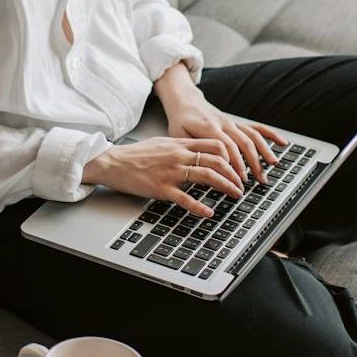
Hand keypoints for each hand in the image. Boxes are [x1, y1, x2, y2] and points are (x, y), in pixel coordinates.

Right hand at [82, 137, 245, 218]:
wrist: (114, 162)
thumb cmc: (136, 154)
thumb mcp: (163, 143)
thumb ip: (181, 146)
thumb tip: (198, 151)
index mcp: (180, 144)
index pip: (215, 145)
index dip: (232, 156)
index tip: (239, 166)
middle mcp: (179, 155)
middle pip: (217, 160)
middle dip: (234, 174)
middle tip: (242, 184)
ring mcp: (171, 172)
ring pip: (207, 176)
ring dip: (226, 186)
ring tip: (235, 195)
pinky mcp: (162, 188)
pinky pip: (185, 199)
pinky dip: (200, 207)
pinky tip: (209, 213)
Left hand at [163, 92, 288, 188]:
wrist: (185, 101)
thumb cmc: (180, 121)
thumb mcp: (178, 137)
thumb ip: (192, 151)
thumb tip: (202, 169)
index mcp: (209, 127)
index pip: (226, 147)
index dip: (234, 164)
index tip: (238, 180)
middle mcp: (224, 124)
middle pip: (243, 143)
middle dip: (253, 163)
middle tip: (258, 181)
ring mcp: (232, 123)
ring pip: (252, 136)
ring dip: (264, 152)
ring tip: (272, 166)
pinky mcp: (237, 124)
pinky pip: (256, 128)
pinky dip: (270, 135)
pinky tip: (282, 143)